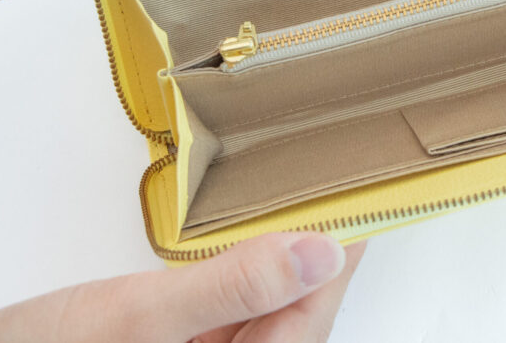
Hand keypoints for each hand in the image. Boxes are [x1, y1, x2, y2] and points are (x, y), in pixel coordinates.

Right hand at [0, 233, 365, 341]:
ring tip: (307, 201)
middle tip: (342, 187)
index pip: (311, 315)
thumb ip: (231, 287)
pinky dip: (247, 274)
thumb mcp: (137, 318)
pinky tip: (251, 238)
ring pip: (268, 309)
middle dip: (319, 252)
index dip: (342, 255)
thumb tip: (318, 253)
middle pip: (296, 313)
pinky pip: (235, 311)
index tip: (368, 201)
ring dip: (286, 260)